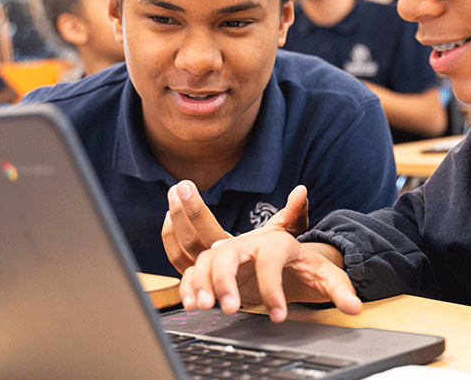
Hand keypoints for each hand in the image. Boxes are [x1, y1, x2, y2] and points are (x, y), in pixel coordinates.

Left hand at [163, 181, 309, 273]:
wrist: (274, 282)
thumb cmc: (280, 256)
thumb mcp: (289, 232)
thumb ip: (294, 211)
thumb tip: (301, 192)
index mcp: (237, 252)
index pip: (208, 229)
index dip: (195, 209)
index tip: (184, 186)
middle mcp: (219, 264)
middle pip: (191, 242)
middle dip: (180, 213)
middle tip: (175, 189)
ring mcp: (207, 272)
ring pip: (180, 254)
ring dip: (173, 226)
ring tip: (172, 200)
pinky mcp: (201, 275)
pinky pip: (179, 261)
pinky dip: (171, 240)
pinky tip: (170, 219)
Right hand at [178, 185, 361, 320]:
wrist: (290, 263)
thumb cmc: (306, 268)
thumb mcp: (325, 275)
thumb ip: (340, 289)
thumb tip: (356, 308)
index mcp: (280, 242)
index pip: (271, 258)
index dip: (272, 287)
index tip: (279, 316)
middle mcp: (251, 244)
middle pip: (229, 251)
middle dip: (224, 279)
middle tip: (231, 308)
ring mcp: (231, 254)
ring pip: (206, 260)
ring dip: (201, 282)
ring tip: (204, 307)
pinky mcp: (217, 267)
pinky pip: (195, 271)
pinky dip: (189, 285)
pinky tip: (192, 304)